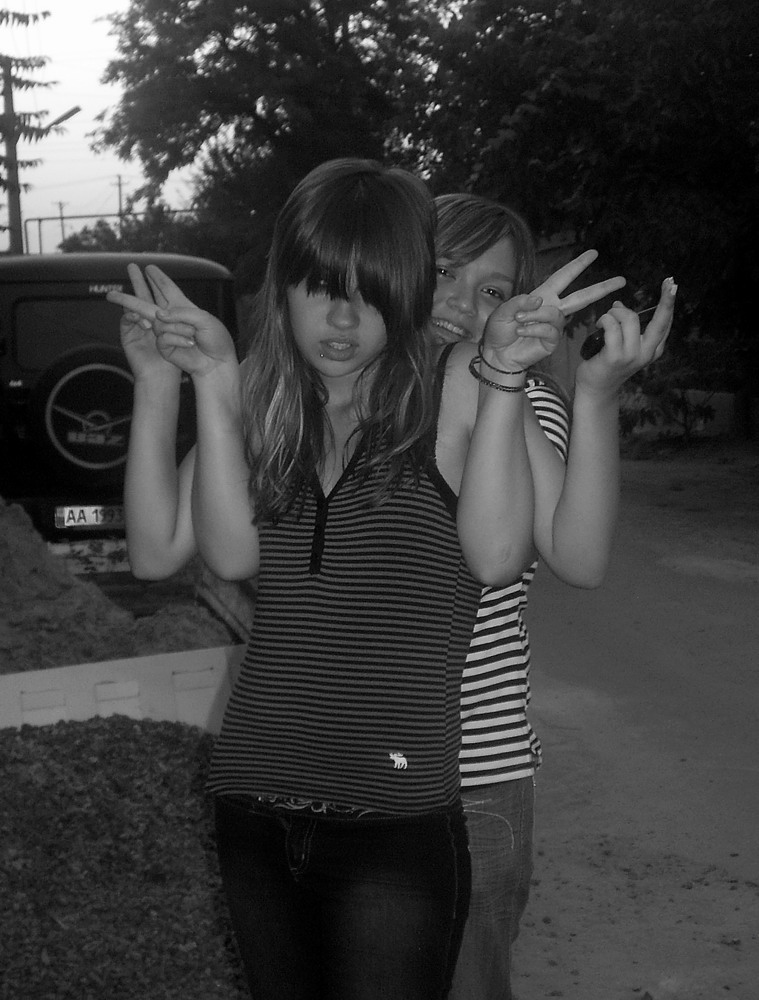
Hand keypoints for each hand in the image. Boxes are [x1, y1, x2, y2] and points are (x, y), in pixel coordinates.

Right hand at [107, 265, 235, 377]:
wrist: (216, 364)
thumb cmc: (215, 340)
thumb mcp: (204, 319)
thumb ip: (181, 312)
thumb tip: (159, 315)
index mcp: (184, 307)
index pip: (168, 289)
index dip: (159, 278)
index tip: (150, 267)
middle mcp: (172, 317)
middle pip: (151, 299)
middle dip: (140, 283)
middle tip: (130, 268)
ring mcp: (166, 331)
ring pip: (157, 319)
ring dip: (178, 327)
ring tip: (194, 336)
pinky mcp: (163, 345)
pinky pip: (163, 336)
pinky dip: (177, 338)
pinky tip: (190, 343)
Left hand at [479, 249, 625, 370]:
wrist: (498, 354)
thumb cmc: (500, 330)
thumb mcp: (504, 310)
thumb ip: (520, 301)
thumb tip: (540, 300)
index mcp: (543, 295)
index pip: (563, 276)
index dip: (578, 265)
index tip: (594, 253)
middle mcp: (553, 308)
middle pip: (582, 296)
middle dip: (601, 288)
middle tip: (621, 280)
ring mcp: (554, 326)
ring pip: (555, 314)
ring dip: (535, 315)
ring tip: (519, 320)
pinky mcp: (552, 341)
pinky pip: (549, 330)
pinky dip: (533, 329)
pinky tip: (522, 331)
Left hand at [576, 276, 676, 396]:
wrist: (597, 388)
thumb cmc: (610, 363)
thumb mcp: (626, 345)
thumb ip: (627, 327)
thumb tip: (619, 304)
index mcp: (653, 349)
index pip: (665, 323)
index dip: (669, 303)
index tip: (673, 285)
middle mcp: (646, 353)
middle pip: (660, 321)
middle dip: (666, 299)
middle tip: (667, 281)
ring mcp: (631, 356)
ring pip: (630, 319)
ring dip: (615, 312)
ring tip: (605, 319)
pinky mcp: (614, 357)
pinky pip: (612, 327)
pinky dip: (605, 320)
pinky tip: (599, 325)